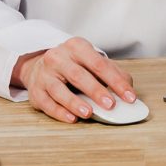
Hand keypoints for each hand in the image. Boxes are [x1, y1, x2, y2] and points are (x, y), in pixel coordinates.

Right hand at [11, 37, 135, 122]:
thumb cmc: (73, 65)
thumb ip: (112, 72)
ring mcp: (44, 74)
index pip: (98, 64)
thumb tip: (129, 87)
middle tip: (110, 104)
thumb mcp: (91, 61)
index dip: (115, 81)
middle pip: (78, 75)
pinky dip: (59, 111)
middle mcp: (58, 57)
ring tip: (89, 113)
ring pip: (59, 89)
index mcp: (76, 47)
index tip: (130, 97)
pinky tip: (71, 118)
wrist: (39, 66)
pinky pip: (47, 103)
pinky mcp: (35, 91)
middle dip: (95, 90)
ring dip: (74, 102)